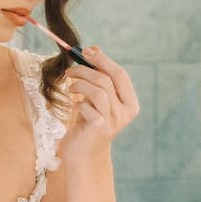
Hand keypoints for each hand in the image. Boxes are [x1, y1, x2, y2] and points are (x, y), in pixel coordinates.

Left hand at [56, 46, 139, 160]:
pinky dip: (78, 102)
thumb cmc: (89, 122)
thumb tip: (94, 48)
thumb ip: (99, 75)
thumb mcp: (96, 97)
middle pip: (108, 79)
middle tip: (70, 69)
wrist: (83, 153)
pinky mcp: (99, 128)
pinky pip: (87, 105)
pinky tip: (75, 106)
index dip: (103, 60)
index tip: (86, 51)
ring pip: (98, 91)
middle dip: (87, 69)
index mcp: (130, 103)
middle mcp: (126, 112)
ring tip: (70, 87)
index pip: (120, 74)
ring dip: (79, 84)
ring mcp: (114, 121)